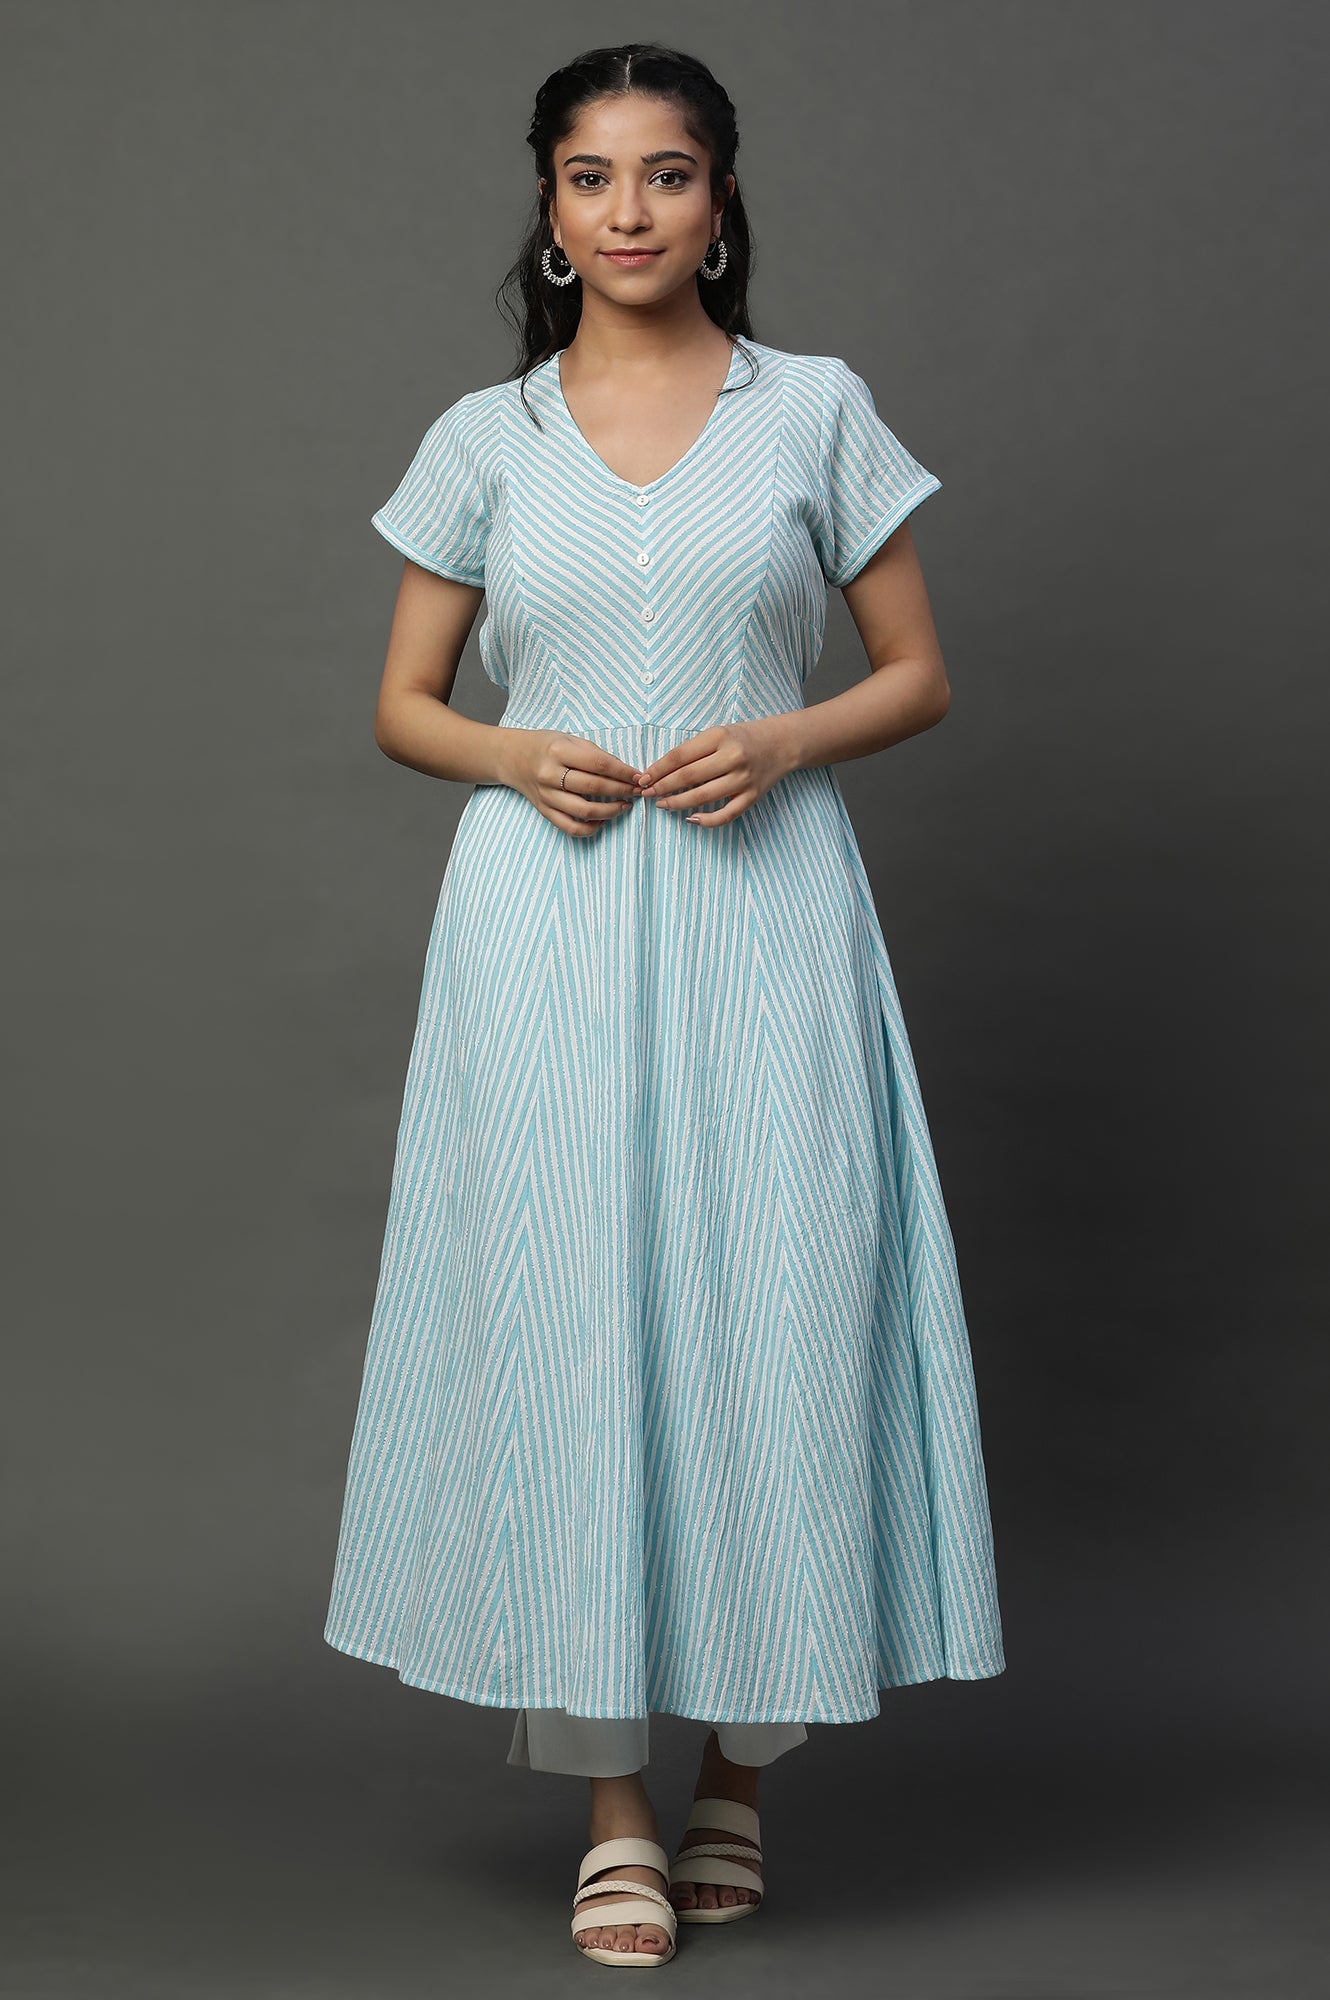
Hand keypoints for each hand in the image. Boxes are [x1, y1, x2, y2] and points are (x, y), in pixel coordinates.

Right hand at [502, 730, 643, 838]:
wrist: (512, 757)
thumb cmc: (545, 746)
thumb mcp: (569, 739)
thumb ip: (595, 755)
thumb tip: (626, 772)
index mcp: (558, 751)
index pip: (599, 764)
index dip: (623, 773)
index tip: (639, 777)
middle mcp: (550, 774)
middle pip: (594, 787)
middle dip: (622, 790)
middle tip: (637, 791)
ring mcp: (546, 795)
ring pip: (584, 811)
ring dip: (610, 811)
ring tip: (625, 805)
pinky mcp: (544, 810)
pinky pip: (570, 827)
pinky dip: (590, 828)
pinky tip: (602, 821)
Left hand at [635, 719, 792, 825]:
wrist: (782, 744)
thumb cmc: (743, 738)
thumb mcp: (718, 733)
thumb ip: (693, 750)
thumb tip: (660, 772)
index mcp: (720, 737)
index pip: (680, 756)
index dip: (658, 770)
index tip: (643, 779)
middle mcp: (732, 758)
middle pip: (688, 777)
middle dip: (662, 787)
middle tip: (647, 794)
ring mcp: (743, 779)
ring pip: (703, 797)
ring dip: (678, 803)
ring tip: (663, 804)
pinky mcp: (752, 797)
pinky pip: (726, 815)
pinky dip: (706, 820)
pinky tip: (691, 819)